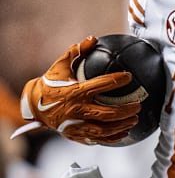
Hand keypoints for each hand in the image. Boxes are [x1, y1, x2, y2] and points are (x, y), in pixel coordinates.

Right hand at [17, 37, 139, 144]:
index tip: (129, 77)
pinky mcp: (74, 135)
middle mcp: (76, 110)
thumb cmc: (49, 84)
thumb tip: (92, 39)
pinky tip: (123, 133)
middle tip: (138, 105)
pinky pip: (96, 139)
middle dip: (126, 110)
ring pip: (103, 129)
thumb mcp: (60, 66)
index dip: (117, 80)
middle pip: (107, 113)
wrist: (32, 106)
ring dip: (121, 125)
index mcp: (75, 92)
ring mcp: (75, 125)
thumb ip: (76, 52)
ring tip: (134, 120)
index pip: (101, 85)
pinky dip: (111, 138)